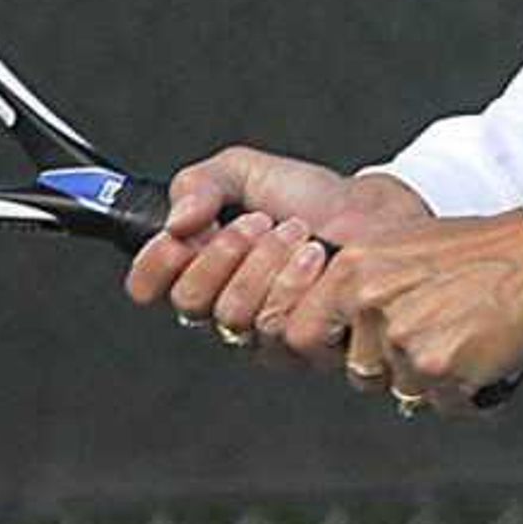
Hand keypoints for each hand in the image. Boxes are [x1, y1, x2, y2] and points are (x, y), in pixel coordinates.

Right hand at [123, 144, 431, 355]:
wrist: (374, 212)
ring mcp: (261, 335)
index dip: (155, 265)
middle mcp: (222, 307)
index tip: (179, 234)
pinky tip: (320, 260)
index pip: (148, 287)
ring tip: (298, 233)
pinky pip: (283, 331)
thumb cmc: (312, 198)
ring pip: (234, 317)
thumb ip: (199, 183)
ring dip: (267, 263)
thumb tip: (175, 221)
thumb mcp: (245, 173)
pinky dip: (301, 283)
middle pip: (190, 303)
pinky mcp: (303, 350)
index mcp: (200, 267)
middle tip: (259, 222)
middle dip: (224, 253)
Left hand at [284, 209, 522, 414]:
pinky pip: (444, 404)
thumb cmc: (485, 251)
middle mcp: (369, 301)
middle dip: (394, 369)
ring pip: (404, 390)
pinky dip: (471, 392)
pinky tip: (491, 353)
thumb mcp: (404, 248)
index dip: (332, 350)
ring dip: (437, 379)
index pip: (301, 334)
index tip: (362, 348)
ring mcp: (402, 336)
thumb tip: (338, 336)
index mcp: (354, 266)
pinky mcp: (439, 367)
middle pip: (359, 371)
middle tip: (437, 342)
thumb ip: (364, 286)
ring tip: (472, 337)